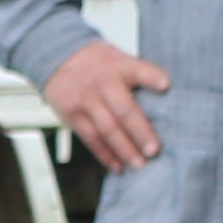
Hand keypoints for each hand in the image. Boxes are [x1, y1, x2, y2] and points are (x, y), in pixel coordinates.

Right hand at [46, 37, 170, 171]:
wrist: (57, 56)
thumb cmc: (94, 61)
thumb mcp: (115, 56)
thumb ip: (132, 74)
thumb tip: (158, 101)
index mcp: (117, 65)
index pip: (137, 69)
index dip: (151, 76)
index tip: (165, 84)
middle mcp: (102, 83)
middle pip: (123, 109)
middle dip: (140, 131)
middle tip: (153, 150)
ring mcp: (86, 101)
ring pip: (107, 129)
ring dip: (124, 150)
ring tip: (138, 164)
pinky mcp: (73, 115)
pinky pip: (91, 139)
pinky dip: (105, 154)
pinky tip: (117, 166)